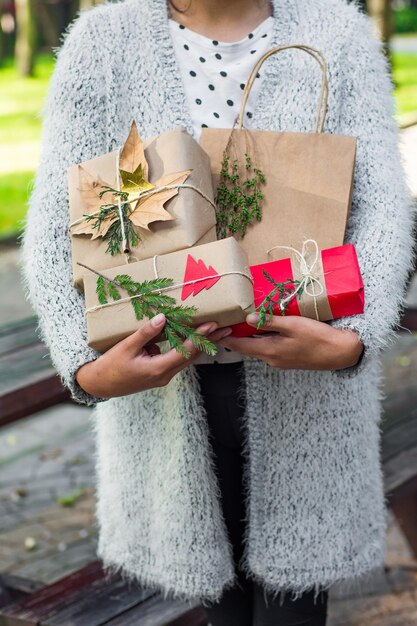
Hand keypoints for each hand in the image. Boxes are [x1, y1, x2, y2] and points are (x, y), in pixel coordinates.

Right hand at [76, 313, 231, 397]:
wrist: (100, 385)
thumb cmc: (110, 366)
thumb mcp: (126, 347)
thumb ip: (145, 333)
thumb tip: (163, 317)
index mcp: (158, 369)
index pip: (185, 351)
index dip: (200, 337)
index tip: (213, 325)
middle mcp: (165, 375)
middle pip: (192, 356)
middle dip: (210, 342)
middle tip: (227, 328)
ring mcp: (163, 376)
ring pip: (187, 359)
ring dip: (202, 346)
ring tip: (218, 333)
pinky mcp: (160, 374)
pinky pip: (178, 360)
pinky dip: (189, 349)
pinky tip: (195, 339)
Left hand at [219, 313, 363, 370]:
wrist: (340, 353)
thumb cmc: (317, 338)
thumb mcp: (293, 325)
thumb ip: (270, 322)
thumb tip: (247, 319)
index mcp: (269, 351)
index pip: (238, 345)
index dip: (223, 338)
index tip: (210, 330)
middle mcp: (271, 359)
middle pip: (246, 346)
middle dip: (233, 335)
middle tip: (223, 321)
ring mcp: (279, 360)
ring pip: (257, 347)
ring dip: (248, 336)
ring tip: (239, 321)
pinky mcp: (287, 359)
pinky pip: (268, 347)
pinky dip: (261, 338)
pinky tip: (262, 327)